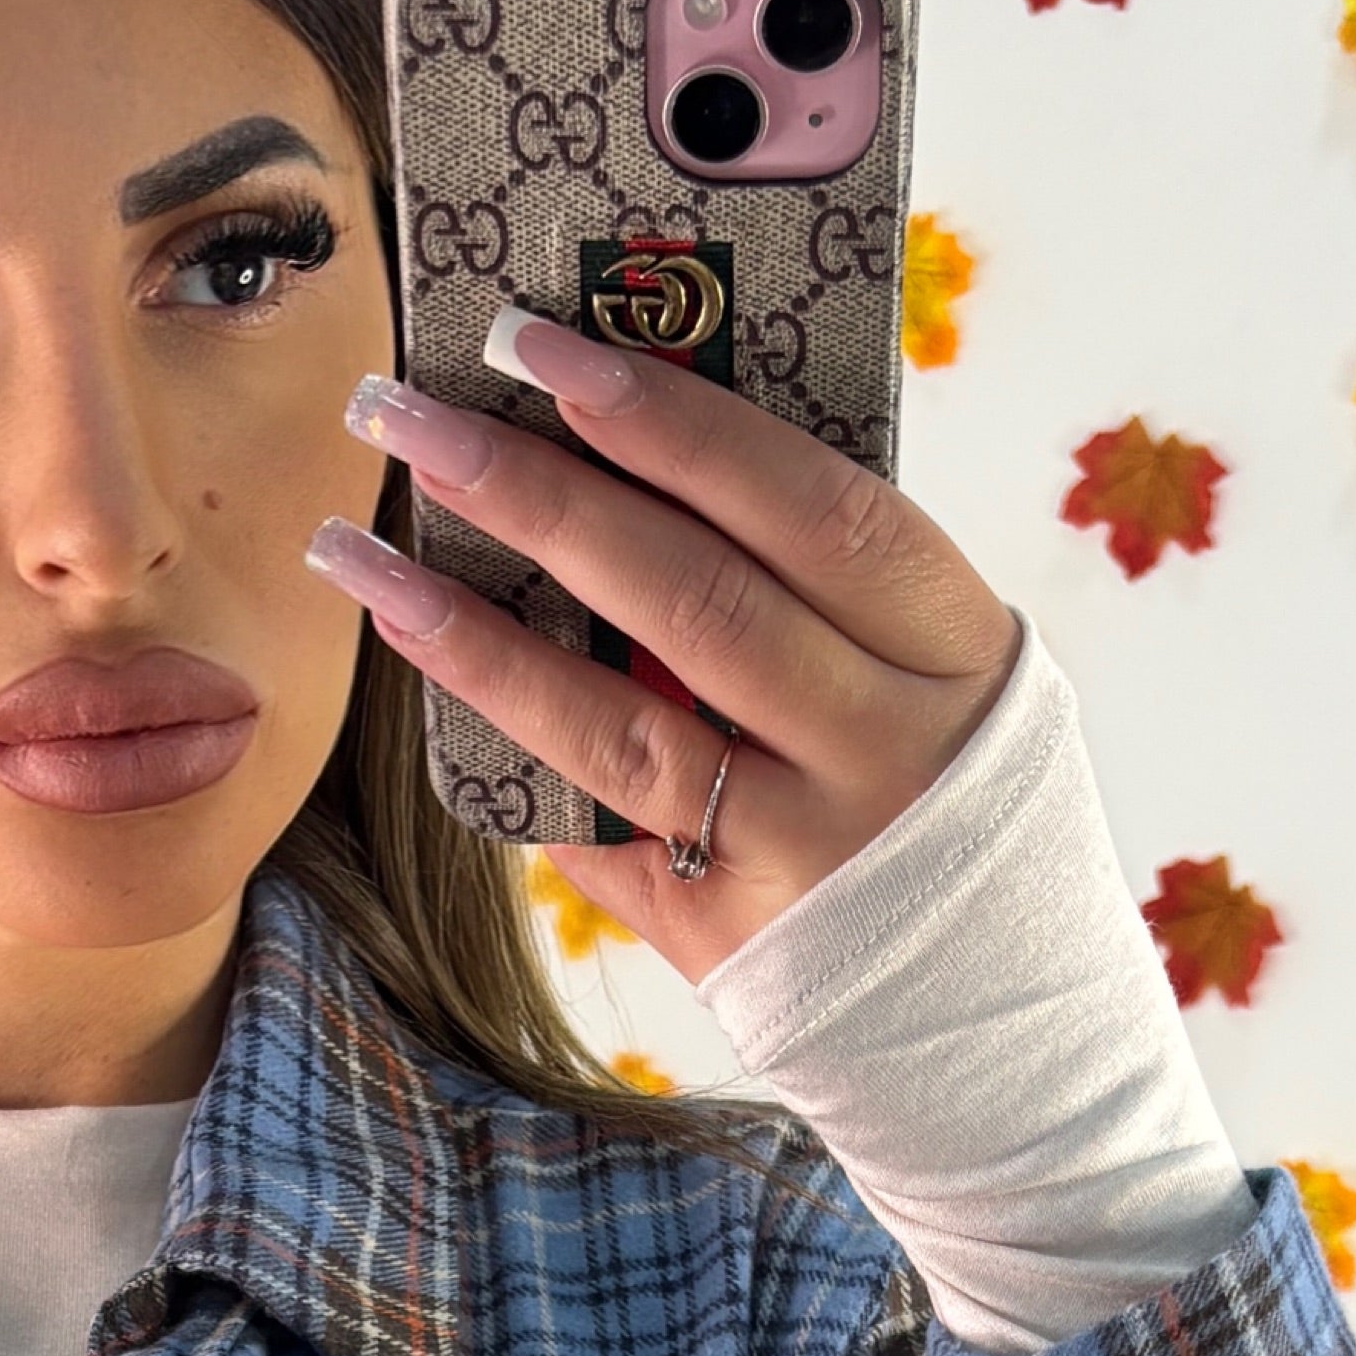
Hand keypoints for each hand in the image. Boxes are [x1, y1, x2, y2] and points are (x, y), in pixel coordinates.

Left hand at [309, 305, 1016, 984]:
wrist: (998, 1006)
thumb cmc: (942, 787)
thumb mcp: (928, 666)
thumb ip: (812, 579)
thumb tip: (623, 443)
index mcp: (952, 641)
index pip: (811, 504)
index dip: (675, 423)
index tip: (545, 349)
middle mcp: (884, 746)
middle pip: (696, 598)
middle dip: (539, 493)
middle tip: (410, 411)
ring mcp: (803, 849)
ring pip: (621, 725)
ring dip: (474, 628)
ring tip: (357, 548)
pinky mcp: (728, 932)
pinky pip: (597, 820)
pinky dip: (508, 740)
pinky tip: (422, 661)